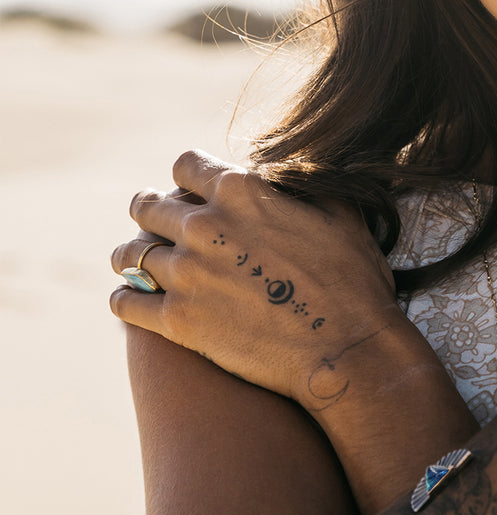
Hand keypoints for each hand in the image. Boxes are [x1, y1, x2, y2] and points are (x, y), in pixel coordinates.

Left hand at [109, 150, 404, 404]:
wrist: (347, 350)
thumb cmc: (353, 281)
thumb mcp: (343, 215)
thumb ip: (310, 185)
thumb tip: (295, 173)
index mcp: (241, 192)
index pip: (185, 165)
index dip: (187, 176)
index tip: (190, 191)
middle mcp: (204, 226)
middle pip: (147, 206)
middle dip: (150, 211)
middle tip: (154, 224)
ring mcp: (186, 274)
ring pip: (129, 254)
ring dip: (133, 256)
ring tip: (139, 263)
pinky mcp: (177, 321)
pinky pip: (126, 302)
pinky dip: (126, 298)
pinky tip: (135, 300)